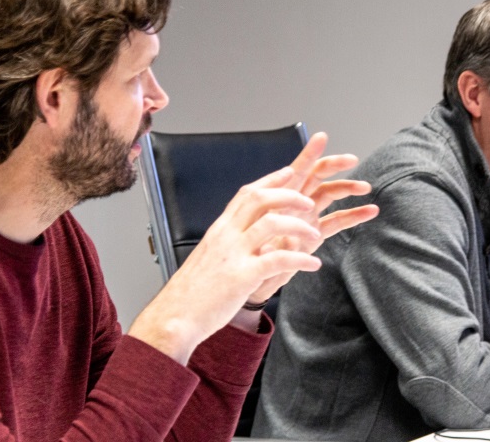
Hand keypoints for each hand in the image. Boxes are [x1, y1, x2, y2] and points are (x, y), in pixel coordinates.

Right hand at [128, 165, 327, 363]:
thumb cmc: (192, 293)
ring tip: (315, 235)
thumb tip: (249, 240)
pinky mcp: (243, 276)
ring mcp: (234, 254)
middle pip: (260, 199)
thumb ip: (229, 245)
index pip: (246, 193)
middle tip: (309, 203)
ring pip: (272, 223)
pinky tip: (312, 264)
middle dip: (289, 195)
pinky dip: (301, 258)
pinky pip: (279, 259)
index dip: (271, 181)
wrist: (174, 317)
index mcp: (220, 230)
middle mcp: (226, 236)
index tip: (290, 173)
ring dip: (299, 226)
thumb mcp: (210, 258)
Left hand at [244, 132, 378, 304]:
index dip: (309, 153)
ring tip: (366, 187)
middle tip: (352, 160)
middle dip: (335, 165)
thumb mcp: (255, 233)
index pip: (296, 169)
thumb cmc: (248, 253)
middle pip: (317, 176)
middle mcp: (294, 202)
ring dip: (348, 188)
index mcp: (279, 196)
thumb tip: (275, 211)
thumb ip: (267, 220)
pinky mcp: (315, 235)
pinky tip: (370, 211)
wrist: (251, 279)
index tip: (322, 137)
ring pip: (330, 195)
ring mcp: (306, 217)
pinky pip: (337, 221)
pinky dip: (354, 215)